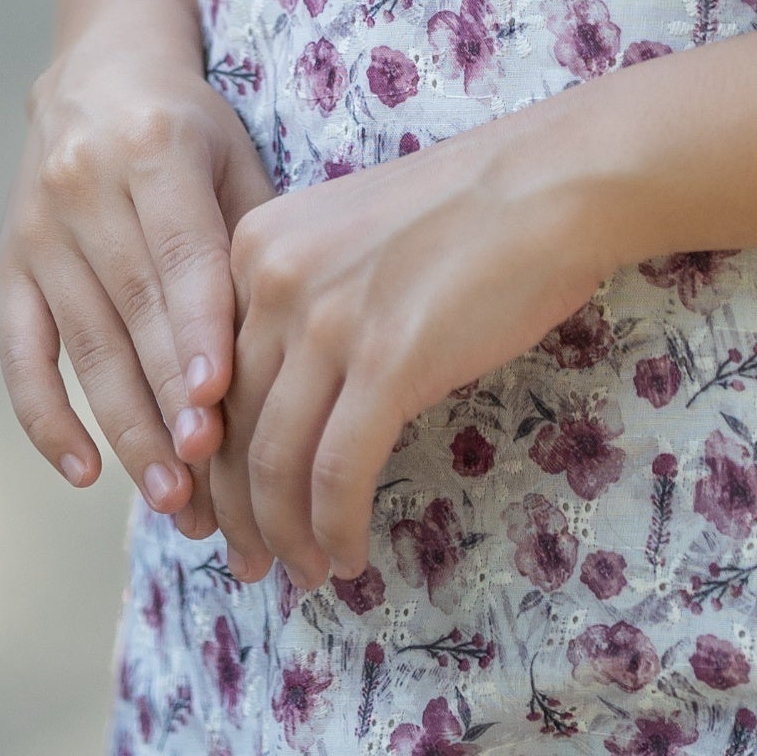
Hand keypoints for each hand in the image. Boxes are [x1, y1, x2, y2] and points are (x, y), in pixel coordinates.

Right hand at [0, 0, 275, 531]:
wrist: (98, 71)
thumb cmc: (191, 128)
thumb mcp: (235, 157)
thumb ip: (253, 242)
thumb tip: (290, 350)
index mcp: (155, 148)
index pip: (180, 255)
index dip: (196, 333)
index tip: (215, 405)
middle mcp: (85, 186)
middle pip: (130, 311)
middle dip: (166, 403)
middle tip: (206, 485)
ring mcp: (38, 228)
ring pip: (82, 344)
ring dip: (123, 428)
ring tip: (168, 498)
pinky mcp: (8, 263)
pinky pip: (20, 352)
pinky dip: (45, 417)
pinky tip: (83, 471)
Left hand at [209, 107, 621, 593]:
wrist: (553, 182)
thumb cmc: (469, 212)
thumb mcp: (349, 238)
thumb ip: (301, 300)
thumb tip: (286, 398)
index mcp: (254, 246)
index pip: (203, 377)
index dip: (207, 459)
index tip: (219, 510)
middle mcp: (272, 280)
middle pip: (228, 425)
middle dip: (236, 511)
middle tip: (253, 564)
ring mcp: (327, 321)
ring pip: (275, 461)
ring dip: (286, 534)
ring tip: (305, 573)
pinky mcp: (386, 361)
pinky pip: (339, 471)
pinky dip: (335, 527)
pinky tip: (348, 555)